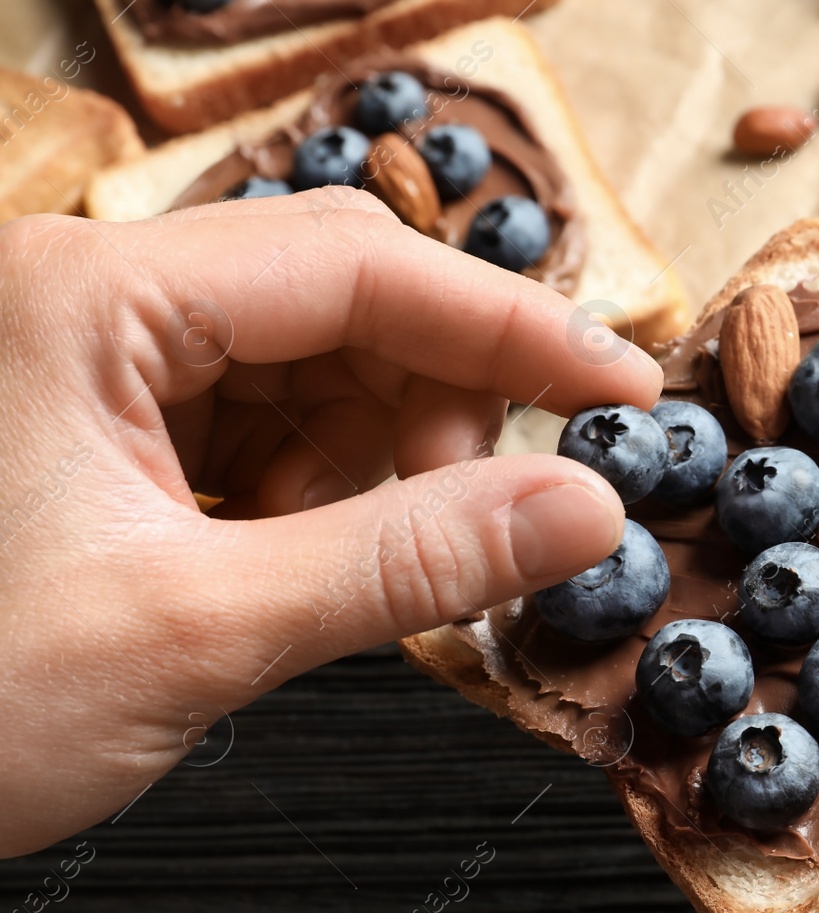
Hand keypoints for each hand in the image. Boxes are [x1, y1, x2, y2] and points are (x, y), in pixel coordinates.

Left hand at [0, 190, 660, 857]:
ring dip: (372, 463)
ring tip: (335, 566)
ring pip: (313, 369)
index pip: (357, 263)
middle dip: (429, 409)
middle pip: (342, 303)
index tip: (621, 389)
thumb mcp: (199, 634)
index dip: (513, 326)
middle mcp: (88, 299)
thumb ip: (407, 563)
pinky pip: (263, 427)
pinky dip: (316, 493)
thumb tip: (582, 512)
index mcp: (87, 298)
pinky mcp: (101, 426)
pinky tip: (287, 564)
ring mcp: (92, 361)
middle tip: (475, 517)